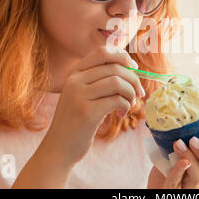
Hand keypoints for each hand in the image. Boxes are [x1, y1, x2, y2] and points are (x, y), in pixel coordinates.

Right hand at [39, 46, 144, 168]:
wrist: (59, 147)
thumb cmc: (77, 119)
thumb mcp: (82, 93)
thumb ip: (99, 78)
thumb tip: (131, 66)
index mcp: (74, 72)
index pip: (102, 52)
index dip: (123, 57)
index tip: (134, 68)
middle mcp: (74, 80)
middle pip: (115, 67)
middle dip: (133, 79)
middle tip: (138, 93)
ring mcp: (78, 95)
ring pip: (118, 82)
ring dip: (131, 93)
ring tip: (130, 104)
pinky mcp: (87, 112)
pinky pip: (117, 100)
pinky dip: (125, 106)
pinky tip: (120, 114)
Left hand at [147, 137, 198, 188]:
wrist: (153, 182)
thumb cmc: (166, 165)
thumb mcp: (179, 149)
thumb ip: (187, 140)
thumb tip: (188, 117)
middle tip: (193, 140)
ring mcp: (187, 187)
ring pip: (198, 178)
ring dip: (190, 157)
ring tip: (178, 143)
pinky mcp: (172, 191)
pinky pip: (176, 183)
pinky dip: (178, 170)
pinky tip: (178, 161)